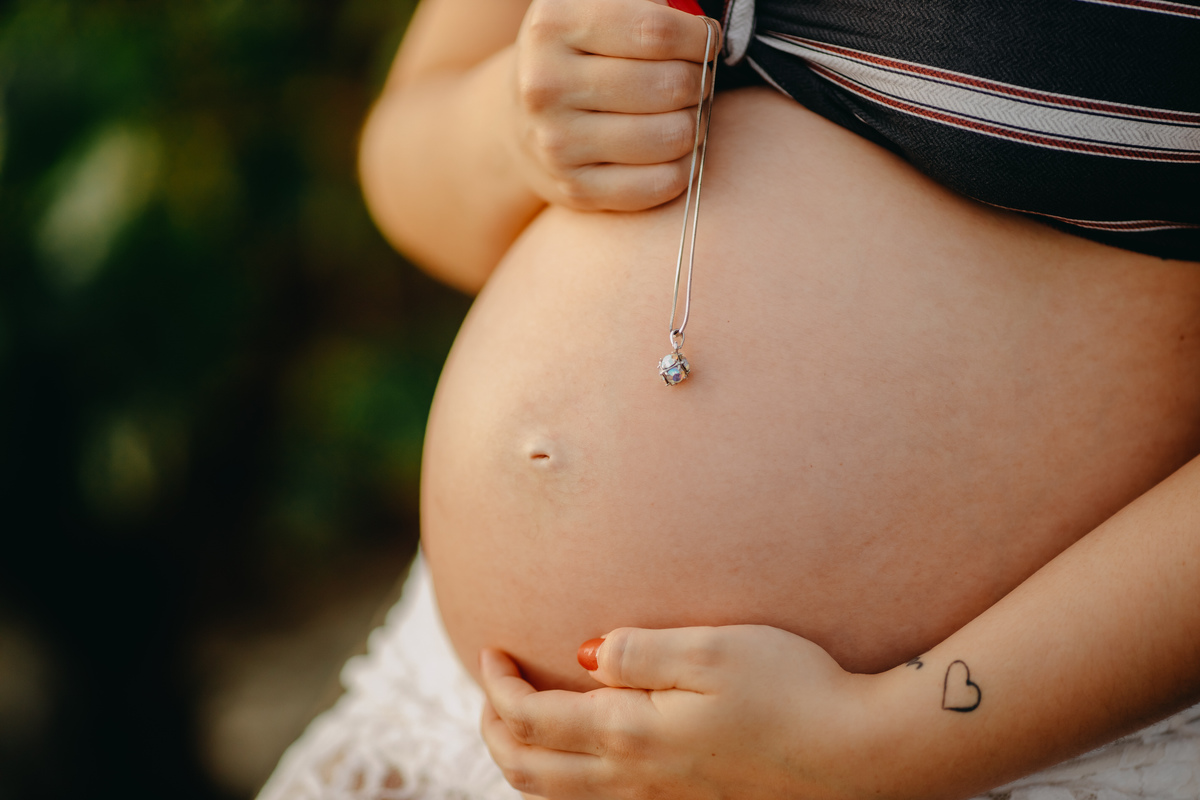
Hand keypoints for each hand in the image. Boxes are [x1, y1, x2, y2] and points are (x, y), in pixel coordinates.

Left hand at [479, 625, 880, 799]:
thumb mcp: (710, 650)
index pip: (532, 720)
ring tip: (521, 720)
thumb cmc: (792, 688)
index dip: (498, 687)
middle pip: (530, 770)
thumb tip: (581, 655)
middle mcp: (636, 779)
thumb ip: (636, 651)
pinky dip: (566, 779)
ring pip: (560, 796)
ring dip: (524, 758)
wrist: (860, 753)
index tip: (491, 650)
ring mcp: (662, 799)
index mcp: (632, 734)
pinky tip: (586, 751)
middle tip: (492, 685)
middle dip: (495, 729)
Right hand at [508, 0, 720, 210]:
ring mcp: (557, 143)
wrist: (521, 122)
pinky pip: (662, 183)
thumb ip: (646, 11)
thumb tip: (702, 31)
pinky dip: (684, 166)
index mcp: (553, 25)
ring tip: (681, 114)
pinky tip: (671, 151)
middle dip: (699, 82)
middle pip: (671, 85)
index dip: (698, 38)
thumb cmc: (579, 59)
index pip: (657, 31)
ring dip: (695, 125)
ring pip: (673, 136)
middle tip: (691, 81)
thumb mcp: (594, 12)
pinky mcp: (575, 188)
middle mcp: (546, 85)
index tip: (704, 42)